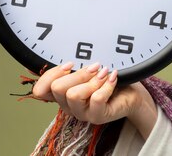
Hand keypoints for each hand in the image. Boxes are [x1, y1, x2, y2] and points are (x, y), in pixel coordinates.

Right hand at [32, 63, 157, 137]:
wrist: (131, 93)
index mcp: (62, 94)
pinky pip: (96, 99)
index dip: (51, 75)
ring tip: (105, 74)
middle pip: (58, 88)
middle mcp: (69, 106)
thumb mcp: (88, 71)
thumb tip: (73, 56)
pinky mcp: (98, 116)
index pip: (40, 90)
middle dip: (78, 73)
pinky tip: (113, 78)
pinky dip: (106, 85)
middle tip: (95, 66)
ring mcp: (82, 113)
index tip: (71, 64)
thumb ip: (76, 67)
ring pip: (74, 95)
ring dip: (92, 80)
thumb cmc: (108, 79)